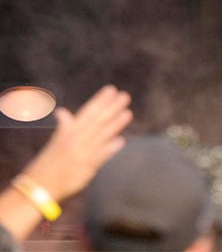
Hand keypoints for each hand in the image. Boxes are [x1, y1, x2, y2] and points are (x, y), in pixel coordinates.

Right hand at [18, 85, 130, 201]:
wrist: (38, 188)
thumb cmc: (46, 164)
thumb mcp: (54, 143)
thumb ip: (64, 127)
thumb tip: (62, 111)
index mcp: (66, 134)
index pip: (85, 114)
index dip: (99, 101)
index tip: (111, 89)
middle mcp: (73, 142)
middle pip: (95, 122)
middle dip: (110, 108)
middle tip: (124, 96)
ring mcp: (80, 155)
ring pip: (100, 137)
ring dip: (114, 125)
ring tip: (127, 113)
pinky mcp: (85, 170)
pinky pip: (99, 157)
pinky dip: (109, 149)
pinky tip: (120, 141)